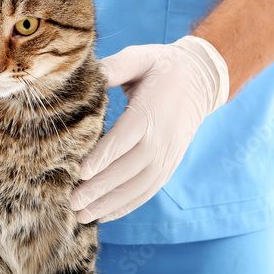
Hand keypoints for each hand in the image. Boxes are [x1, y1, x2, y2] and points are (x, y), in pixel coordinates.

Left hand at [70, 36, 229, 223]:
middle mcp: (161, 139)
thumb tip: (87, 73)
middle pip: (128, 169)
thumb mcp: (139, 57)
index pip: (124, 139)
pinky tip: (104, 215)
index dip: (103, 157)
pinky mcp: (169, 165)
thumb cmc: (161, 66)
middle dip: (99, 187)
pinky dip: (126, 205)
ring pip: (138, 186)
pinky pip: (148, 190)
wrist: (201, 79)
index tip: (80, 172)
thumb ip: (114, 67)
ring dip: (110, 203)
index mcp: (150, 112)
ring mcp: (167, 155)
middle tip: (72, 201)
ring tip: (81, 216)